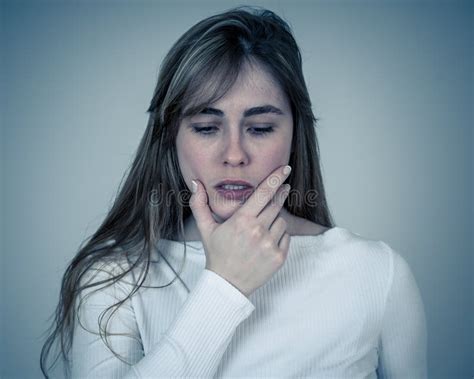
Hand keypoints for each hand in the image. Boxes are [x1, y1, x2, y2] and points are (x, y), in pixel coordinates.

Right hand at [189, 165, 291, 296]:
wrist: (226, 285)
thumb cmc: (217, 254)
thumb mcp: (205, 229)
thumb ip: (199, 204)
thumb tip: (195, 183)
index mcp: (242, 220)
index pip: (264, 192)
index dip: (276, 178)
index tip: (286, 169)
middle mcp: (258, 231)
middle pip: (276, 204)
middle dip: (279, 195)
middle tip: (283, 189)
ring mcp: (269, 244)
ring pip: (282, 221)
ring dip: (276, 220)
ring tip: (262, 228)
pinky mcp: (279, 257)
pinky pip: (286, 237)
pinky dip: (280, 236)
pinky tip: (266, 242)